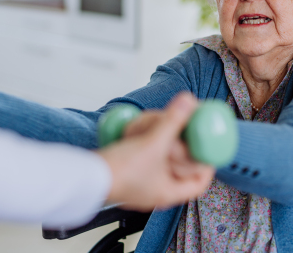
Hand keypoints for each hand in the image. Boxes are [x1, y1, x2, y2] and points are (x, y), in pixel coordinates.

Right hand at [98, 93, 213, 210]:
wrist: (84, 175)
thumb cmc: (117, 173)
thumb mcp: (153, 144)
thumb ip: (173, 121)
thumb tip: (190, 102)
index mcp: (168, 192)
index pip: (199, 183)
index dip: (206, 164)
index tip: (208, 146)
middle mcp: (156, 187)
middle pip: (180, 165)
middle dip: (181, 144)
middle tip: (183, 127)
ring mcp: (142, 178)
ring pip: (161, 154)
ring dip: (159, 136)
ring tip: (152, 125)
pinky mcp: (129, 167)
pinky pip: (144, 151)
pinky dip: (144, 139)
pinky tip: (136, 131)